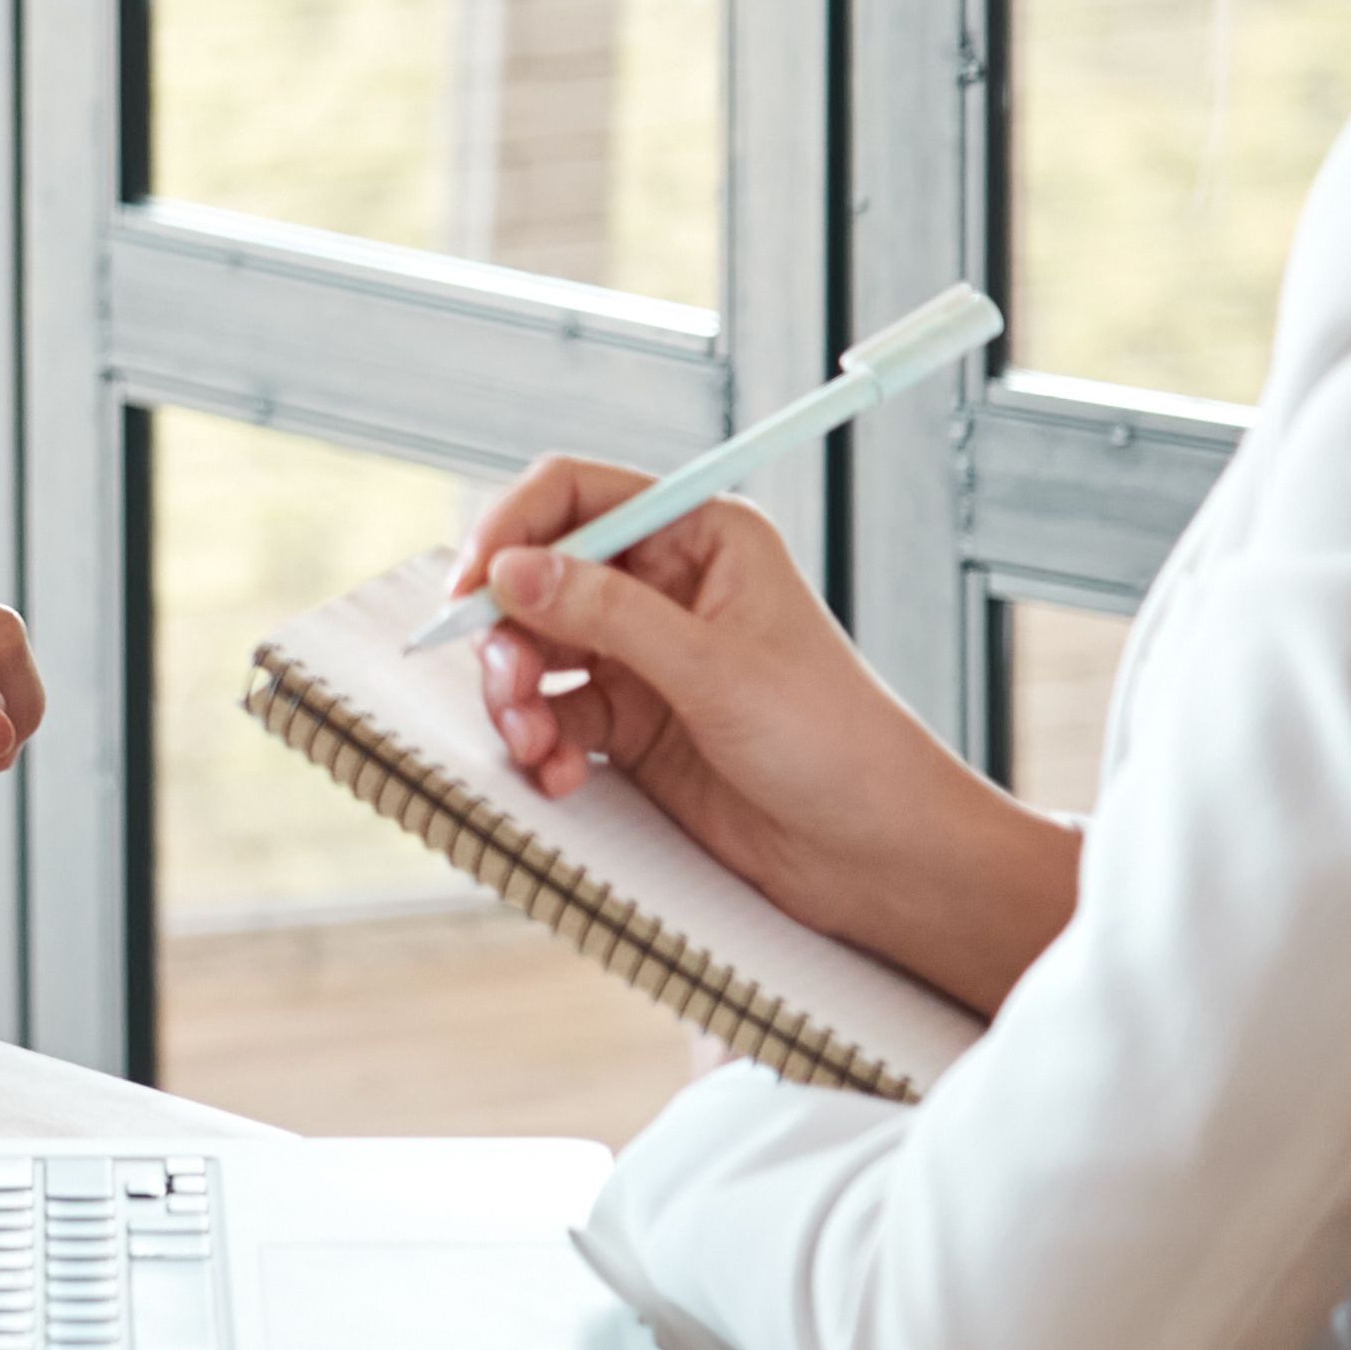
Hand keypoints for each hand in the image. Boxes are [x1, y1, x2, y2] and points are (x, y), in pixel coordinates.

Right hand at [452, 458, 1074, 1015]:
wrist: (878, 854)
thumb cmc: (835, 743)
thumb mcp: (716, 670)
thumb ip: (607, 615)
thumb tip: (511, 570)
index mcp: (701, 537)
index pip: (576, 495)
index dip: (513, 529)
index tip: (473, 583)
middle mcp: (665, 587)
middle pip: (538, 577)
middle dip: (508, 633)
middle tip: (508, 686)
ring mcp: (645, 656)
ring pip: (534, 650)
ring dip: (517, 696)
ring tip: (535, 744)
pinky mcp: (632, 723)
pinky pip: (554, 714)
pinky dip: (543, 744)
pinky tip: (562, 776)